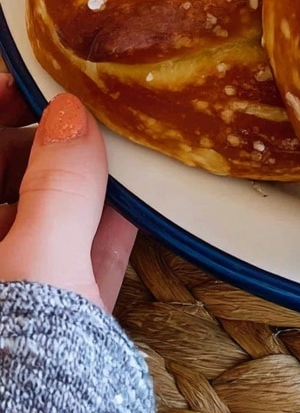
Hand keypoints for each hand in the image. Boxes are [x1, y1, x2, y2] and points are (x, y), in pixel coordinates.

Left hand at [0, 74, 136, 310]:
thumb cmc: (16, 359)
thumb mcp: (36, 262)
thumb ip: (57, 187)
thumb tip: (69, 115)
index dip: (1, 107)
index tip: (37, 83)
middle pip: (13, 176)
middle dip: (53, 140)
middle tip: (96, 107)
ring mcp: (21, 291)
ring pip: (52, 216)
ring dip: (88, 180)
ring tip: (129, 141)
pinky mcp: (60, 323)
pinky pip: (82, 258)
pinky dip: (108, 227)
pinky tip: (143, 198)